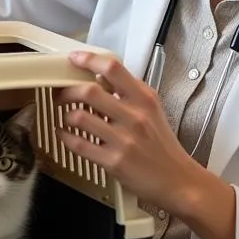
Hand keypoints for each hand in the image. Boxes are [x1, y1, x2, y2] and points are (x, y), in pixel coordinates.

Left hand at [56, 52, 202, 214]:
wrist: (176, 179)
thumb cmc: (162, 144)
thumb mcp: (152, 109)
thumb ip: (129, 91)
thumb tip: (101, 74)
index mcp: (144, 99)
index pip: (113, 68)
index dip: (89, 60)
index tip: (74, 59)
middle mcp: (134, 117)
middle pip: (89, 91)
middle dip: (68, 91)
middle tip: (62, 94)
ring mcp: (123, 140)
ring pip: (80, 118)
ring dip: (67, 115)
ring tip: (67, 116)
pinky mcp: (113, 162)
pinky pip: (79, 145)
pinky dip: (65, 137)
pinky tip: (64, 134)